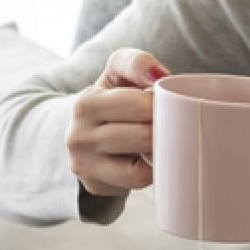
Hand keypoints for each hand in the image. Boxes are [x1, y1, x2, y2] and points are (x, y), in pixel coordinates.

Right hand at [66, 48, 170, 197]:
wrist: (84, 131)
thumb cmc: (112, 98)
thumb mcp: (117, 72)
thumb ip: (136, 63)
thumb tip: (159, 76)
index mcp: (86, 103)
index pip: (140, 105)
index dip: (162, 104)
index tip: (166, 102)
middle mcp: (78, 136)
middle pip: (144, 136)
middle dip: (164, 130)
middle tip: (172, 124)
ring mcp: (84, 165)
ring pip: (139, 168)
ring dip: (158, 153)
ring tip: (161, 141)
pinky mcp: (94, 185)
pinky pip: (136, 182)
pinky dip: (150, 172)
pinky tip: (148, 159)